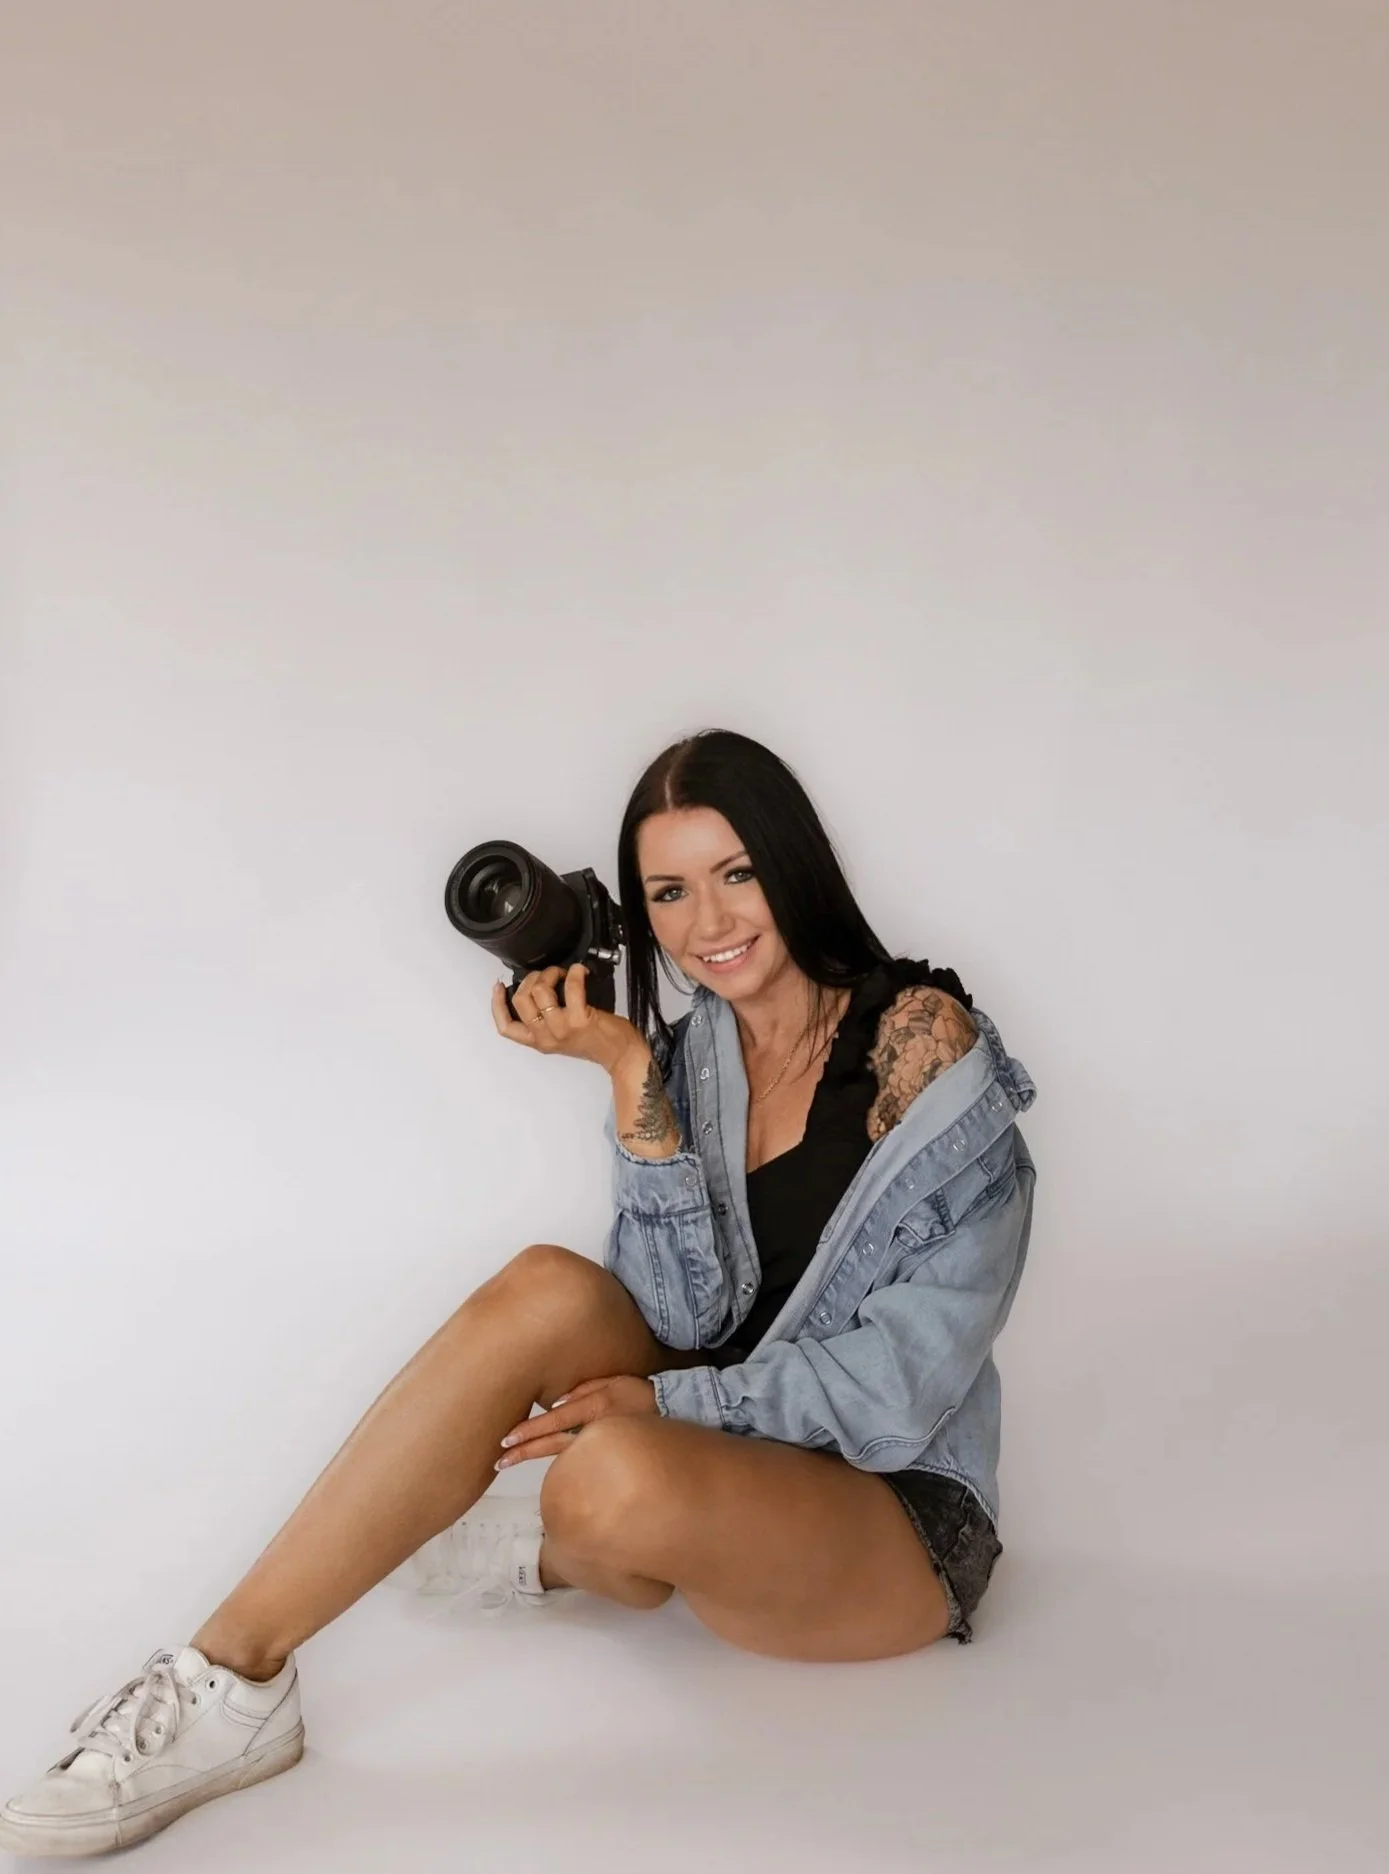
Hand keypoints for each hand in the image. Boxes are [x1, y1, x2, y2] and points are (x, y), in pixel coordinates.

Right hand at [493, 964, 647, 1073]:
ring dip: (551, 973)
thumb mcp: (561, 1037)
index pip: (506, 1028)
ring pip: (540, 990)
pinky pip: (570, 987)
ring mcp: (562, 1028)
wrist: (620, 1055)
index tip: (499, 986)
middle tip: (546, 975)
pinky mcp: (580, 1019)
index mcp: (538, 1041)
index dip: (497, 1004)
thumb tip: (536, 990)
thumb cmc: (596, 1042)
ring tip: (563, 973)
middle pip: (520, 1000)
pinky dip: (574, 973)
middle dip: (532, 978)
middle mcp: (546, 1037)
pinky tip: (579, 972)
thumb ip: (545, 1020)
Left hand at [494, 1374, 658, 1468]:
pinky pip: (577, 1462)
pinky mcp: (606, 1459)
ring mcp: (600, 1447)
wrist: (675, 1416)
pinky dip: (557, 1465)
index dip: (530, 1431)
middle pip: (552, 1443)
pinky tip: (540, 1468)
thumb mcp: (615, 1381)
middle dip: (523, 1451)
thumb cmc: (641, 1394)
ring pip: (560, 1456)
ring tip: (507, 1463)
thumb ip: (585, 1389)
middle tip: (498, 1461)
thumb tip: (555, 1404)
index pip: (554, 1420)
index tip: (506, 1439)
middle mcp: (594, 1430)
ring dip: (533, 1458)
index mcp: (594, 1406)